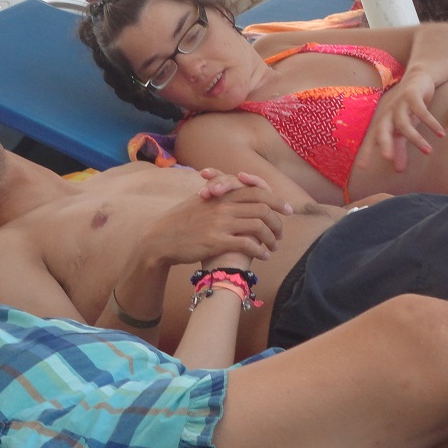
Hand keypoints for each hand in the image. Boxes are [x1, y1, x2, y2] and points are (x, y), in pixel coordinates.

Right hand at [140, 170, 290, 267]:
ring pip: (259, 226)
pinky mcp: (217, 241)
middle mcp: (223, 205)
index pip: (257, 191)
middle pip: (263, 208)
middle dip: (278, 221)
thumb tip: (234, 192)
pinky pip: (248, 244)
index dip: (276, 200)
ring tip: (274, 247)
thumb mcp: (199, 201)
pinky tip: (264, 256)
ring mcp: (221, 223)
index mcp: (221, 194)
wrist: (161, 239)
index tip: (286, 210)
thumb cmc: (179, 221)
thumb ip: (217, 194)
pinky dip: (260, 250)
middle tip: (282, 233)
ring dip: (271, 238)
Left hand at [369, 68, 443, 171]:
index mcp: (383, 123)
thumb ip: (399, 149)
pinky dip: (431, 123)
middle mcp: (387, 114)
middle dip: (384, 143)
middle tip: (387, 158)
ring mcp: (399, 104)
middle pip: (382, 130)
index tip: (362, 168)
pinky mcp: (412, 96)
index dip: (366, 153)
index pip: (372, 140)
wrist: (418, 80)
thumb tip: (399, 170)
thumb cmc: (407, 109)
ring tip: (429, 151)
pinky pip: (421, 111)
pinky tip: (440, 133)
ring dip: (416, 138)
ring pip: (403, 123)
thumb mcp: (403, 130)